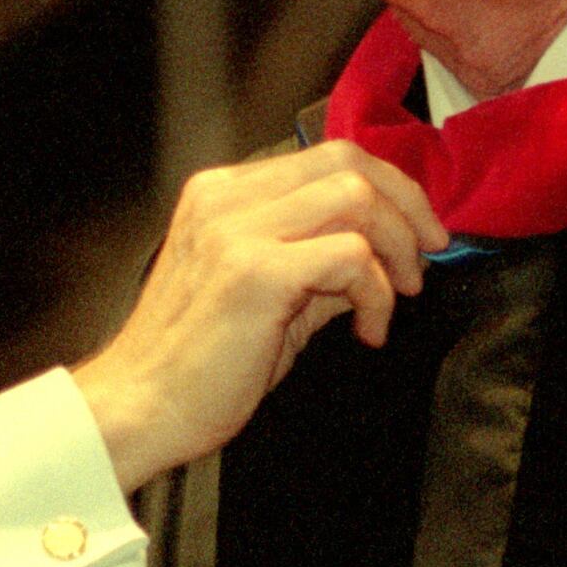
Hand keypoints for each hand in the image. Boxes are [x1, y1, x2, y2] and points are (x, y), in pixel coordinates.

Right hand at [71, 141, 448, 489]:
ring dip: (395, 248)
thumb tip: (383, 254)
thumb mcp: (268, 294)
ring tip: (396, 297)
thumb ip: (319, 262)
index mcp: (224, 194)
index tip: (418, 230)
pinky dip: (376, 293)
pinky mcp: (254, 272)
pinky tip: (367, 330)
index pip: (328, 157)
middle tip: (425, 258)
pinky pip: (350, 256)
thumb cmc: (199, 364)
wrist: (142, 409)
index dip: (389, 187)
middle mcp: (226, 198)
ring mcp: (237, 230)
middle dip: (406, 205)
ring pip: (355, 198)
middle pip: (348, 162)